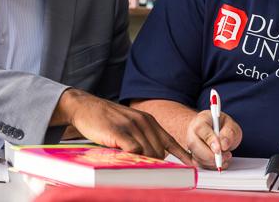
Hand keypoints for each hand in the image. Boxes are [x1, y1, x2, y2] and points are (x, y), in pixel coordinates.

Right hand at [51, 89, 191, 164]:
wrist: (86, 106)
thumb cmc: (106, 119)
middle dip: (156, 164)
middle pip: (159, 151)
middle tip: (148, 172)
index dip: (182, 155)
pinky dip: (134, 158)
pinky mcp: (120, 132)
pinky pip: (135, 150)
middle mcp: (143, 122)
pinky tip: (127, 160)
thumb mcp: (130, 123)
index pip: (170, 141)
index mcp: (148, 121)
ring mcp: (132, 126)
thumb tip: (154, 155)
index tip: (192, 166)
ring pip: (148, 153)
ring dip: (144, 163)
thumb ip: (142, 136)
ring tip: (135, 167)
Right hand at [185, 110, 241, 169]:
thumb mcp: (230, 125)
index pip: (201, 129)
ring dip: (213, 161)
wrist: (213, 130)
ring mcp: (190, 145)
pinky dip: (211, 165)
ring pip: (197, 157)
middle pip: (194, 145)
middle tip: (226, 155)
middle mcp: (192, 132)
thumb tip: (224, 144)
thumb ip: (229, 132)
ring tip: (225, 155)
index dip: (210, 140)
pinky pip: (200, 164)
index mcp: (202, 119)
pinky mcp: (193, 156)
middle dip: (212, 155)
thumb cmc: (221, 126)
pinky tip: (220, 160)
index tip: (219, 149)